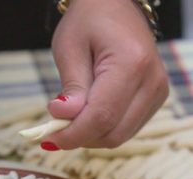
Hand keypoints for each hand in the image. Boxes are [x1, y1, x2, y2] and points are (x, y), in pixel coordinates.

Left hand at [44, 0, 168, 149]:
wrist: (114, 7)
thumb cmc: (88, 21)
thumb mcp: (70, 49)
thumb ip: (71, 87)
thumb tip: (64, 118)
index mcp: (132, 64)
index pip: (101, 116)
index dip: (73, 134)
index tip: (49, 138)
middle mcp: (152, 82)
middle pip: (112, 134)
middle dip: (80, 137)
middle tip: (56, 128)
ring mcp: (156, 93)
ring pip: (119, 137)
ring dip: (90, 135)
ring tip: (71, 117)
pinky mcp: (153, 100)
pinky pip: (125, 130)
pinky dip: (101, 130)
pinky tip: (88, 115)